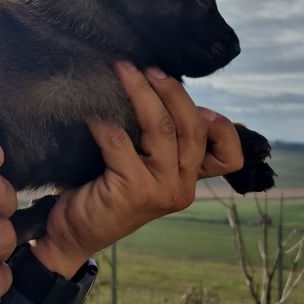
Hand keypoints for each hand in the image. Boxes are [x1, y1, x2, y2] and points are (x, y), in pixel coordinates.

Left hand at [32, 61, 244, 277]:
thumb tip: (159, 87)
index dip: (221, 124)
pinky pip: (120, 141)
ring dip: (140, 92)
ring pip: (161, 128)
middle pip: (193, 128)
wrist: (73, 235)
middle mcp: (182, 188)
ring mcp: (160, 191)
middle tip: (148, 68)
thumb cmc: (106, 191)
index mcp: (190, 181)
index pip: (230, 156)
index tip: (191, 97)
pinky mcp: (132, 191)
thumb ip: (160, 141)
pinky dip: (104, 120)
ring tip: (122, 71)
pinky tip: (91, 109)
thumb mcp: (143, 166)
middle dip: (172, 90)